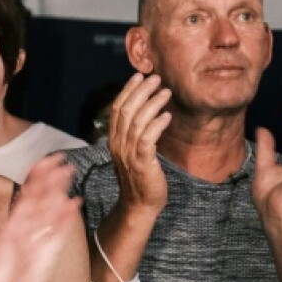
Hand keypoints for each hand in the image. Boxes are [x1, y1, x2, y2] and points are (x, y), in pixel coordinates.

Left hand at [0, 155, 80, 281]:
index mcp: (11, 227)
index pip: (24, 197)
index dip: (33, 179)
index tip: (42, 162)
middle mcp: (27, 230)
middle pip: (41, 199)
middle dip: (50, 179)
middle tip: (61, 160)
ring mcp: (40, 240)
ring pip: (51, 210)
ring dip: (59, 192)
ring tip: (68, 173)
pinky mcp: (49, 254)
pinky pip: (58, 232)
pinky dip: (65, 219)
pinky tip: (73, 203)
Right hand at [108, 73, 171, 214]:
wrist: (139, 204)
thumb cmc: (140, 177)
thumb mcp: (133, 152)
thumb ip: (135, 133)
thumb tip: (145, 111)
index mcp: (114, 140)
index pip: (116, 109)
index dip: (127, 91)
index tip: (139, 76)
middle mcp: (118, 144)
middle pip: (125, 111)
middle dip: (141, 91)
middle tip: (156, 78)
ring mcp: (128, 154)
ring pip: (137, 121)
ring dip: (152, 103)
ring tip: (166, 92)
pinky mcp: (141, 162)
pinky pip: (148, 138)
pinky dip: (157, 124)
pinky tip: (168, 116)